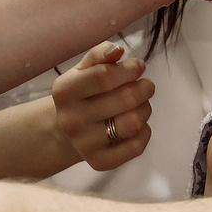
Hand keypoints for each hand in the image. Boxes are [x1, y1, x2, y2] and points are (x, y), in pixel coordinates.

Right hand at [53, 41, 153, 170]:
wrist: (66, 131)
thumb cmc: (83, 93)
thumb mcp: (84, 69)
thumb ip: (100, 54)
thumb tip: (118, 50)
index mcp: (64, 91)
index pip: (104, 76)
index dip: (129, 69)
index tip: (139, 66)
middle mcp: (70, 119)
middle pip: (124, 99)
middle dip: (144, 88)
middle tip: (147, 85)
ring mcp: (83, 144)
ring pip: (132, 123)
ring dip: (146, 109)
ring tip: (142, 103)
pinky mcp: (98, 162)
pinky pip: (136, 147)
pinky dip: (145, 132)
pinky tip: (139, 124)